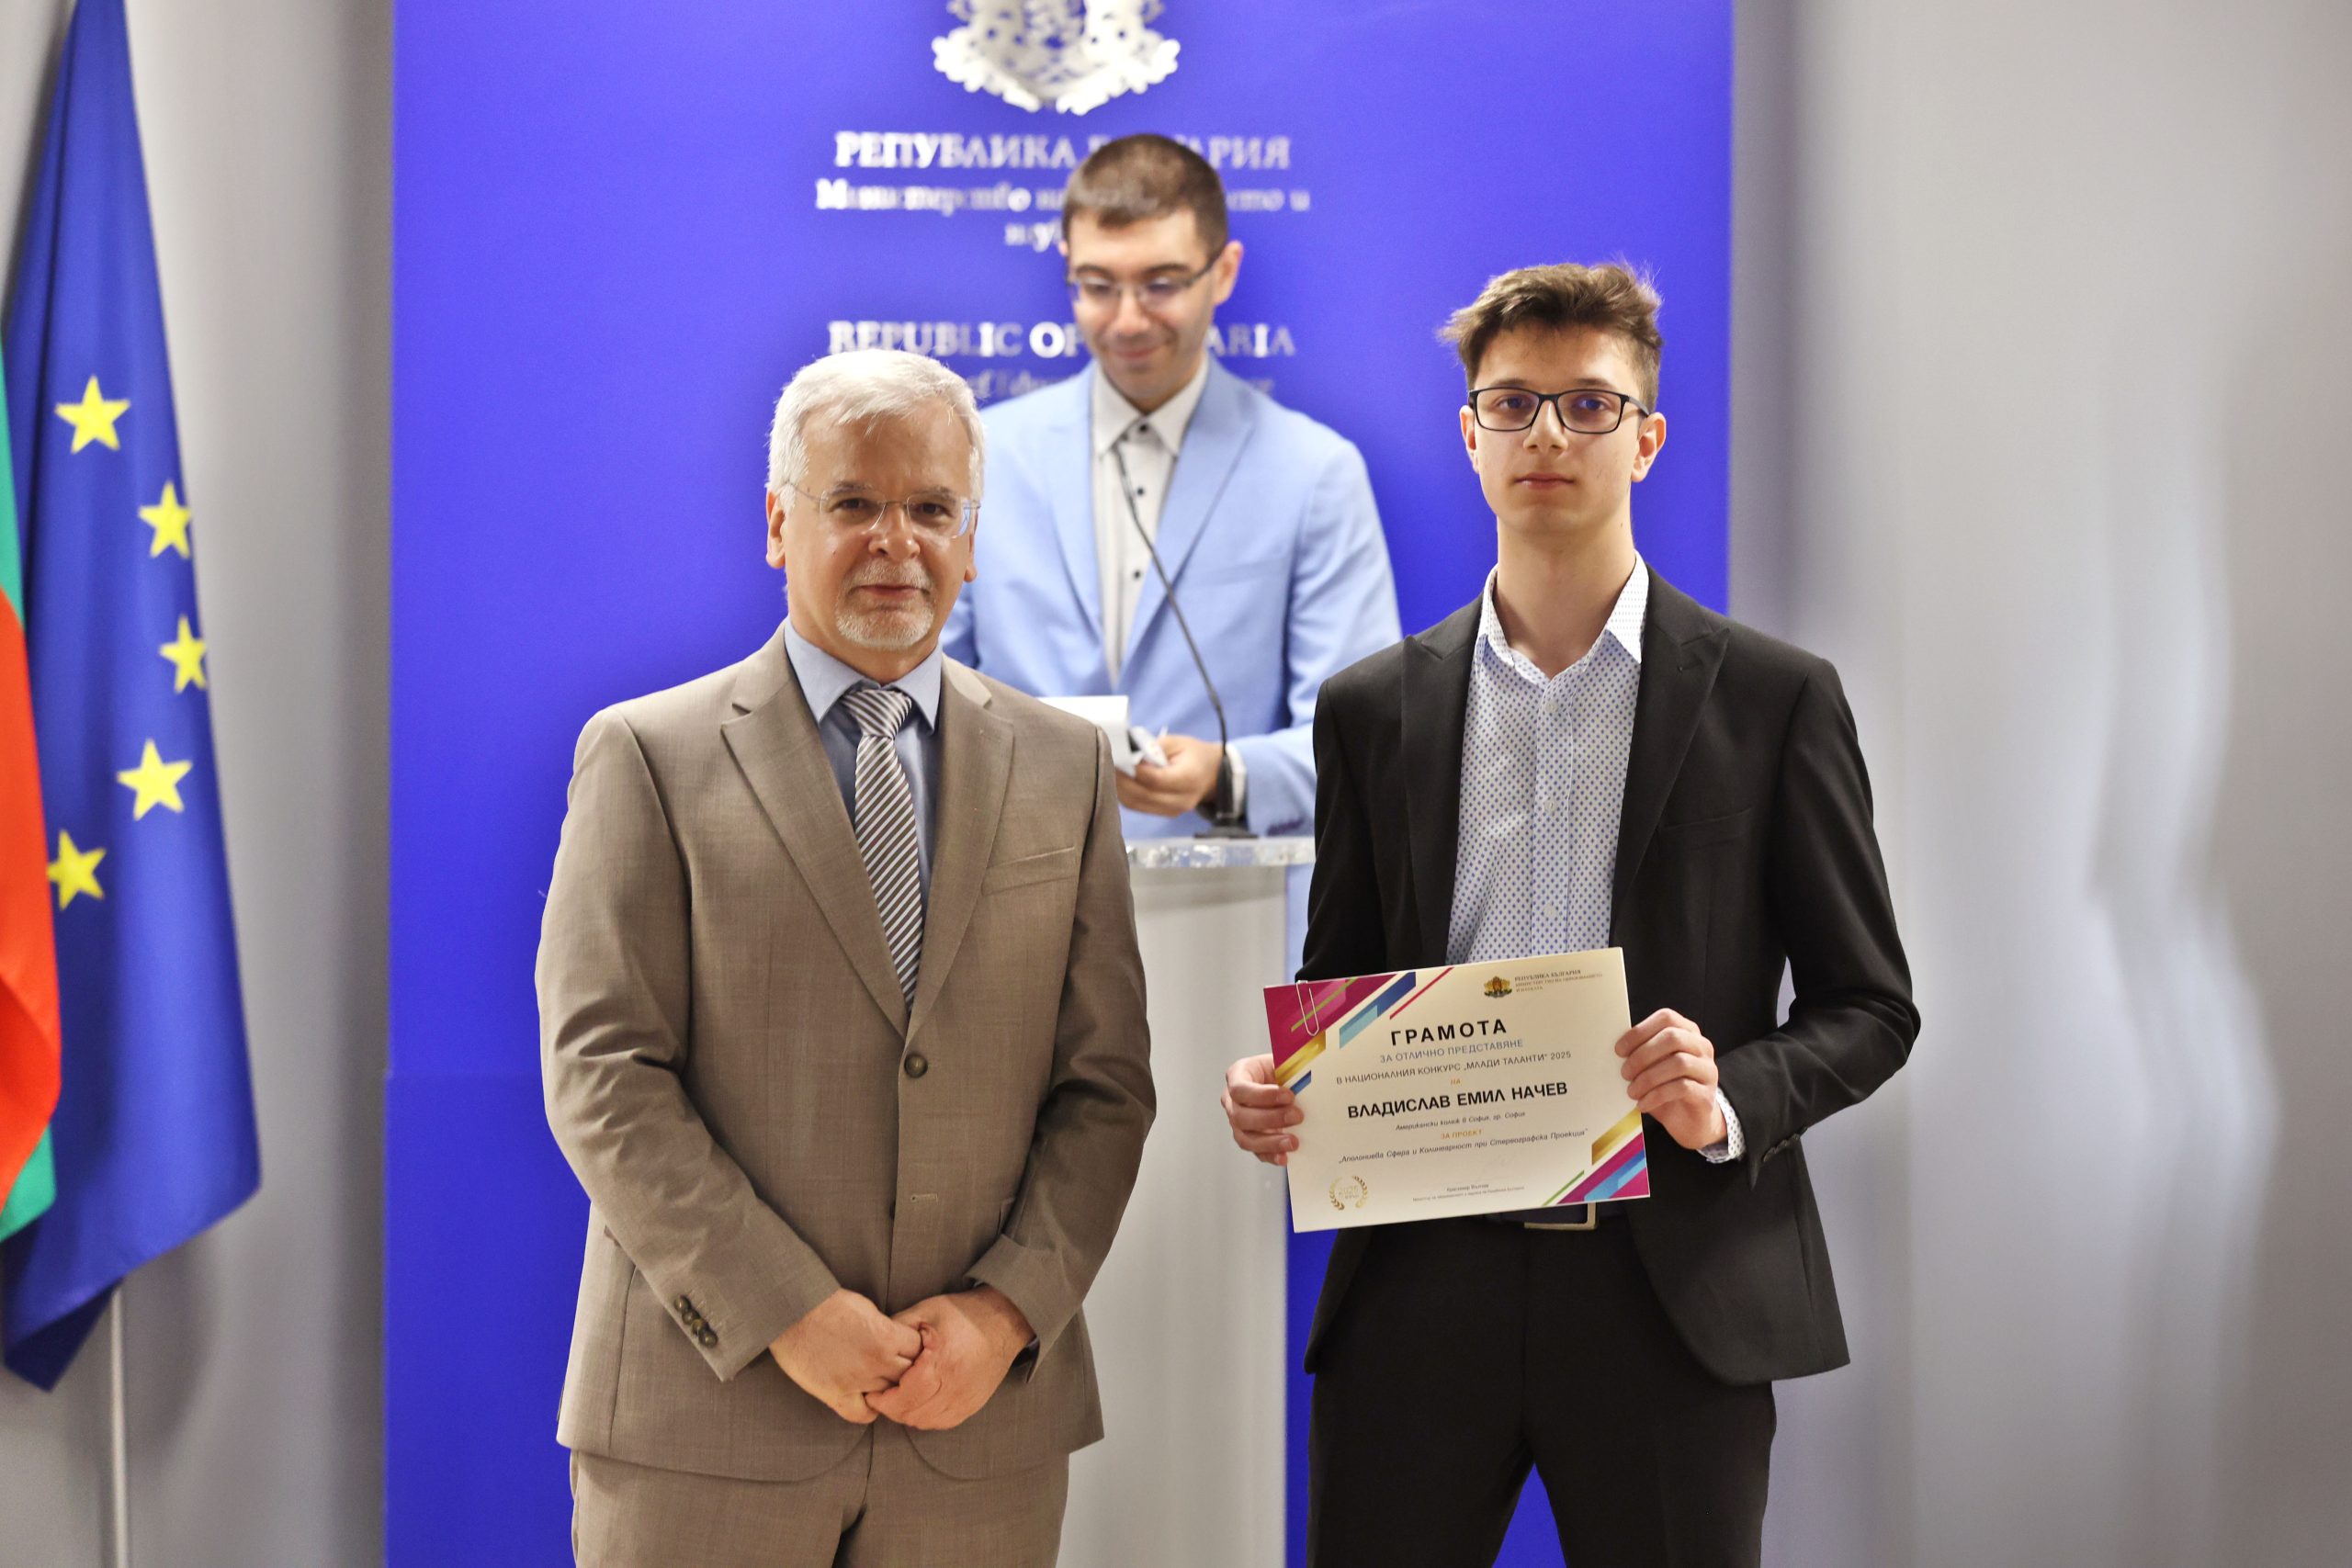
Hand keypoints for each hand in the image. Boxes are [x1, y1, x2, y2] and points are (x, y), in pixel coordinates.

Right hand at [769, 1289, 923, 1424]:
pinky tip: (867, 1399)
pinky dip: (869, 1409)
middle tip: (900, 1367)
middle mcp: (876, 1361)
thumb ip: (886, 1329)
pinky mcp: (835, 1394)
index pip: (919, 1350)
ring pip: (889, 1395)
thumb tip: (898, 1340)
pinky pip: (863, 1414)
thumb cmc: (827, 1303)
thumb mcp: (867, 1308)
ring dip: (889, 1390)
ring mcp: (856, 1381)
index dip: (916, 1348)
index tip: (911, 1348)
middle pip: (910, 1375)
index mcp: (886, 1336)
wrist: (792, 1312)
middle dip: (908, 1371)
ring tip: (884, 1382)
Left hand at [864, 1287, 1031, 1430]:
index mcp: (941, 1361)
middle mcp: (954, 1386)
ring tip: (898, 1398)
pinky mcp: (971, 1405)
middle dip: (890, 1409)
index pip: (903, 1396)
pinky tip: (919, 1404)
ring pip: (925, 1422)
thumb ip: (897, 1328)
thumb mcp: (925, 1311)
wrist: (1002, 1322)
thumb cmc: (963, 1315)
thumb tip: (873, 1344)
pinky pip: (942, 1423)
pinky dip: (925, 1418)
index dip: (882, 1400)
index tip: (872, 1392)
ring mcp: (965, 1399)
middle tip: (881, 1396)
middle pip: (911, 1413)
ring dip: (907, 1414)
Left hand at [1115, 733, 1221, 816]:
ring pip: (1137, 804)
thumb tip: (1130, 753)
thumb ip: (1154, 748)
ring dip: (1120, 789)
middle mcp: (1182, 800)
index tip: (1119, 757)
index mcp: (1189, 778)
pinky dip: (1125, 795)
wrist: (1212, 775)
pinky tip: (1119, 782)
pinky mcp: (1164, 814)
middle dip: (1122, 780)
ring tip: (1110, 771)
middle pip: (1143, 795)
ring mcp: (1173, 810)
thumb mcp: (1178, 742)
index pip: (1155, 779)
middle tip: (1108, 763)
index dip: (1134, 770)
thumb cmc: (1194, 755)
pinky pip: (1138, 807)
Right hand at [1221, 1053, 1300, 1165]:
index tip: (1288, 1095)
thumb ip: (1290, 1064)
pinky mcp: (1249, 1139)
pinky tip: (1285, 1157)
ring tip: (1293, 1142)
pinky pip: (1256, 1152)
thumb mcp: (1283, 1059)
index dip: (1262, 1095)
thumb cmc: (1280, 1068)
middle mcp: (1232, 1101)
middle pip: (1240, 1116)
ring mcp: (1238, 1123)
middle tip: (1297, 1116)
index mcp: (1237, 1076)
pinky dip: (1270, 1155)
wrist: (1282, 1081)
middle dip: (1270, 1119)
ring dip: (1270, 1142)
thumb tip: (1308, 1072)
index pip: (1240, 1089)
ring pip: (1245, 1138)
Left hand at [1615, 1008, 1727, 1151]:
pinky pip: (1682, 1088)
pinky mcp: (1706, 1094)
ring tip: (1632, 1091)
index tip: (1619, 1050)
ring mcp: (1708, 1070)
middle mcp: (1702, 1047)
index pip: (1666, 1018)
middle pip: (1673, 1037)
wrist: (1689, 1120)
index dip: (1640, 1031)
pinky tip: (1643, 1104)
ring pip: (1679, 1063)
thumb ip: (1642, 1053)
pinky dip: (1656, 1096)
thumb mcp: (1653, 1066)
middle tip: (1625, 1073)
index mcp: (1687, 1032)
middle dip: (1643, 1055)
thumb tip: (1618, 1050)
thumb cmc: (1666, 1087)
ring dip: (1648, 1078)